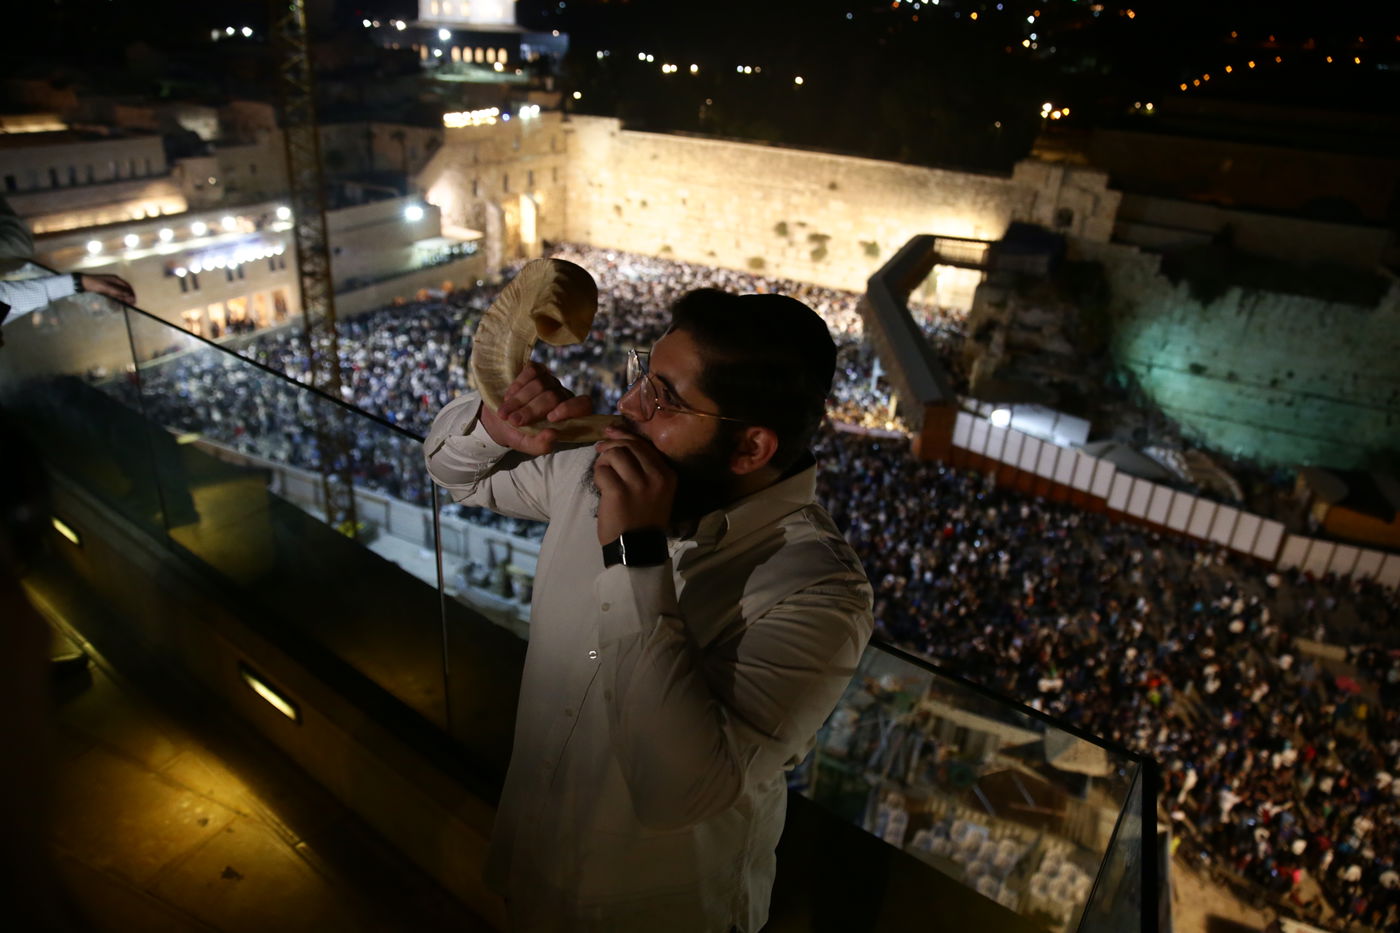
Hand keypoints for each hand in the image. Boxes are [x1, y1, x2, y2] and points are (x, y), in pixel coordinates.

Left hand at [80, 274, 134, 304]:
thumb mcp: (106, 287)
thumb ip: (117, 291)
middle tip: (132, 304)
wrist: (82, 282)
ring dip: (124, 297)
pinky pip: (115, 293)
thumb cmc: (94, 283)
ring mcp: (110, 285)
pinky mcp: (106, 288)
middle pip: (124, 289)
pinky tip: (119, 301)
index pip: (127, 286)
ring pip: (120, 292)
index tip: (134, 300)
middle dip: (129, 296)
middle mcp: (114, 281)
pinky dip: (118, 297)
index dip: (132, 293)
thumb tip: (129, 295)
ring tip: (127, 304)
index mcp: (115, 279)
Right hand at [480, 361, 593, 455]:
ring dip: (519, 400)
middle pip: (553, 396)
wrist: (499, 419)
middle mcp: (562, 396)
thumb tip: (553, 435)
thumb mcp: (527, 444)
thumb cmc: (518, 433)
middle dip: (530, 410)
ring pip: (540, 384)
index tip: (550, 418)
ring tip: (504, 414)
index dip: (569, 409)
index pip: (584, 405)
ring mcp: (550, 381)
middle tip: (513, 421)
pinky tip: (509, 397)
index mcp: (568, 416)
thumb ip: (541, 445)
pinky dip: (518, 385)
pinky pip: (532, 371)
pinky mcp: (537, 370)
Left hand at [593, 426, 676, 544]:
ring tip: (602, 472)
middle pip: (630, 446)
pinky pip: (602, 470)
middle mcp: (656, 477)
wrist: (636, 549)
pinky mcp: (618, 492)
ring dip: (603, 460)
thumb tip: (621, 441)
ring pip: (615, 454)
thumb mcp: (656, 492)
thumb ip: (645, 469)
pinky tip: (600, 484)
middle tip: (600, 449)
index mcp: (668, 475)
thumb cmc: (643, 521)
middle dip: (611, 445)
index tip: (611, 433)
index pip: (645, 445)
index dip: (625, 436)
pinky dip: (597, 474)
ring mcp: (638, 484)